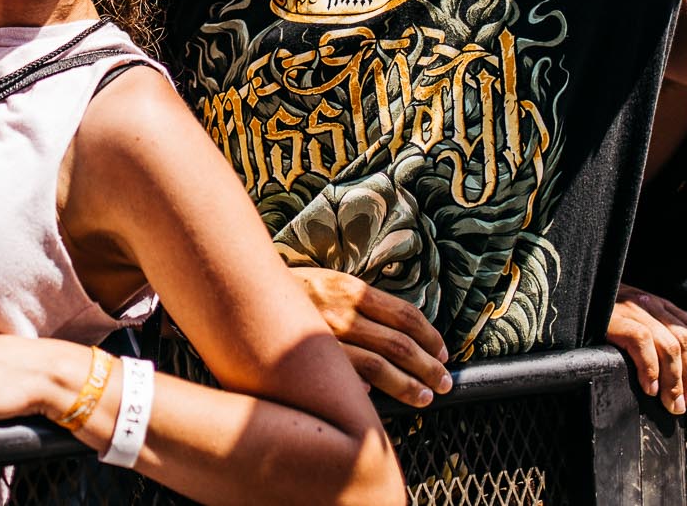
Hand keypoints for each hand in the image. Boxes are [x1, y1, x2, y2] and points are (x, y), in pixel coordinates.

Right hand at [295, 266, 450, 407]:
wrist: (242, 293)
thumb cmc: (292, 292)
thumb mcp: (328, 283)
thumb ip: (360, 302)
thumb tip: (399, 328)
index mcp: (350, 290)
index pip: (404, 314)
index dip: (429, 335)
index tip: (443, 352)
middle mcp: (341, 312)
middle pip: (398, 343)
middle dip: (427, 365)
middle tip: (444, 381)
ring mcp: (325, 338)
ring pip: (378, 366)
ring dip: (406, 385)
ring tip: (424, 397)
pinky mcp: (308, 360)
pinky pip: (344, 380)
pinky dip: (364, 392)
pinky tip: (376, 403)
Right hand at [606, 284, 686, 416]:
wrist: (572, 295)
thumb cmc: (597, 313)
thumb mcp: (629, 316)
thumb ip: (650, 330)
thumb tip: (670, 371)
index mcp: (656, 303)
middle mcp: (649, 303)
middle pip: (683, 341)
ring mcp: (633, 309)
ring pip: (668, 346)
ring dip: (674, 381)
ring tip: (672, 404)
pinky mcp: (617, 319)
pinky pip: (643, 344)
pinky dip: (650, 369)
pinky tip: (649, 388)